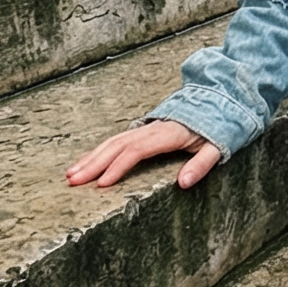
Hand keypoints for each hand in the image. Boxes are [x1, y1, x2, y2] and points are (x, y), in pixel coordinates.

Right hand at [67, 120, 221, 190]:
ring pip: (111, 142)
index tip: (103, 183)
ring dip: (90, 158)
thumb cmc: (217, 128)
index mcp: (168, 135)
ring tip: (70, 176)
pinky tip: (84, 164)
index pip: (137, 151)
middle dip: (93, 164)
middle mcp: (151, 130)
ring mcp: (144, 129)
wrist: (216, 103)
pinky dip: (97, 152)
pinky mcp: (141, 132)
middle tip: (73, 182)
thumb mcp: (217, 147)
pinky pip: (115, 141)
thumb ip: (202, 164)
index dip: (119, 166)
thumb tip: (184, 183)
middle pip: (117, 146)